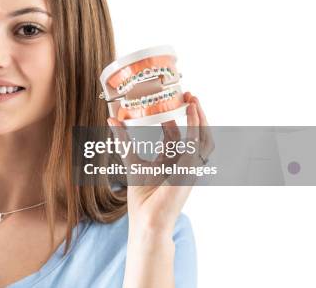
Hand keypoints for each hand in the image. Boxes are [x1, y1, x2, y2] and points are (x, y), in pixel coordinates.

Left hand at [107, 92, 213, 234]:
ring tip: (194, 100)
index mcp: (174, 163)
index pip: (179, 137)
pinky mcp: (191, 168)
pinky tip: (191, 112)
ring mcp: (191, 167)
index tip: (170, 103)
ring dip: (201, 118)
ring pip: (204, 138)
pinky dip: (196, 126)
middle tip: (189, 96)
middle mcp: (185, 164)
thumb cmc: (142, 196)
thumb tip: (110, 119)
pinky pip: (197, 143)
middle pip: (197, 135)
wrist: (147, 219)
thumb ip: (123, 139)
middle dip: (196, 115)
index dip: (177, 119)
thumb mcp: (131, 159)